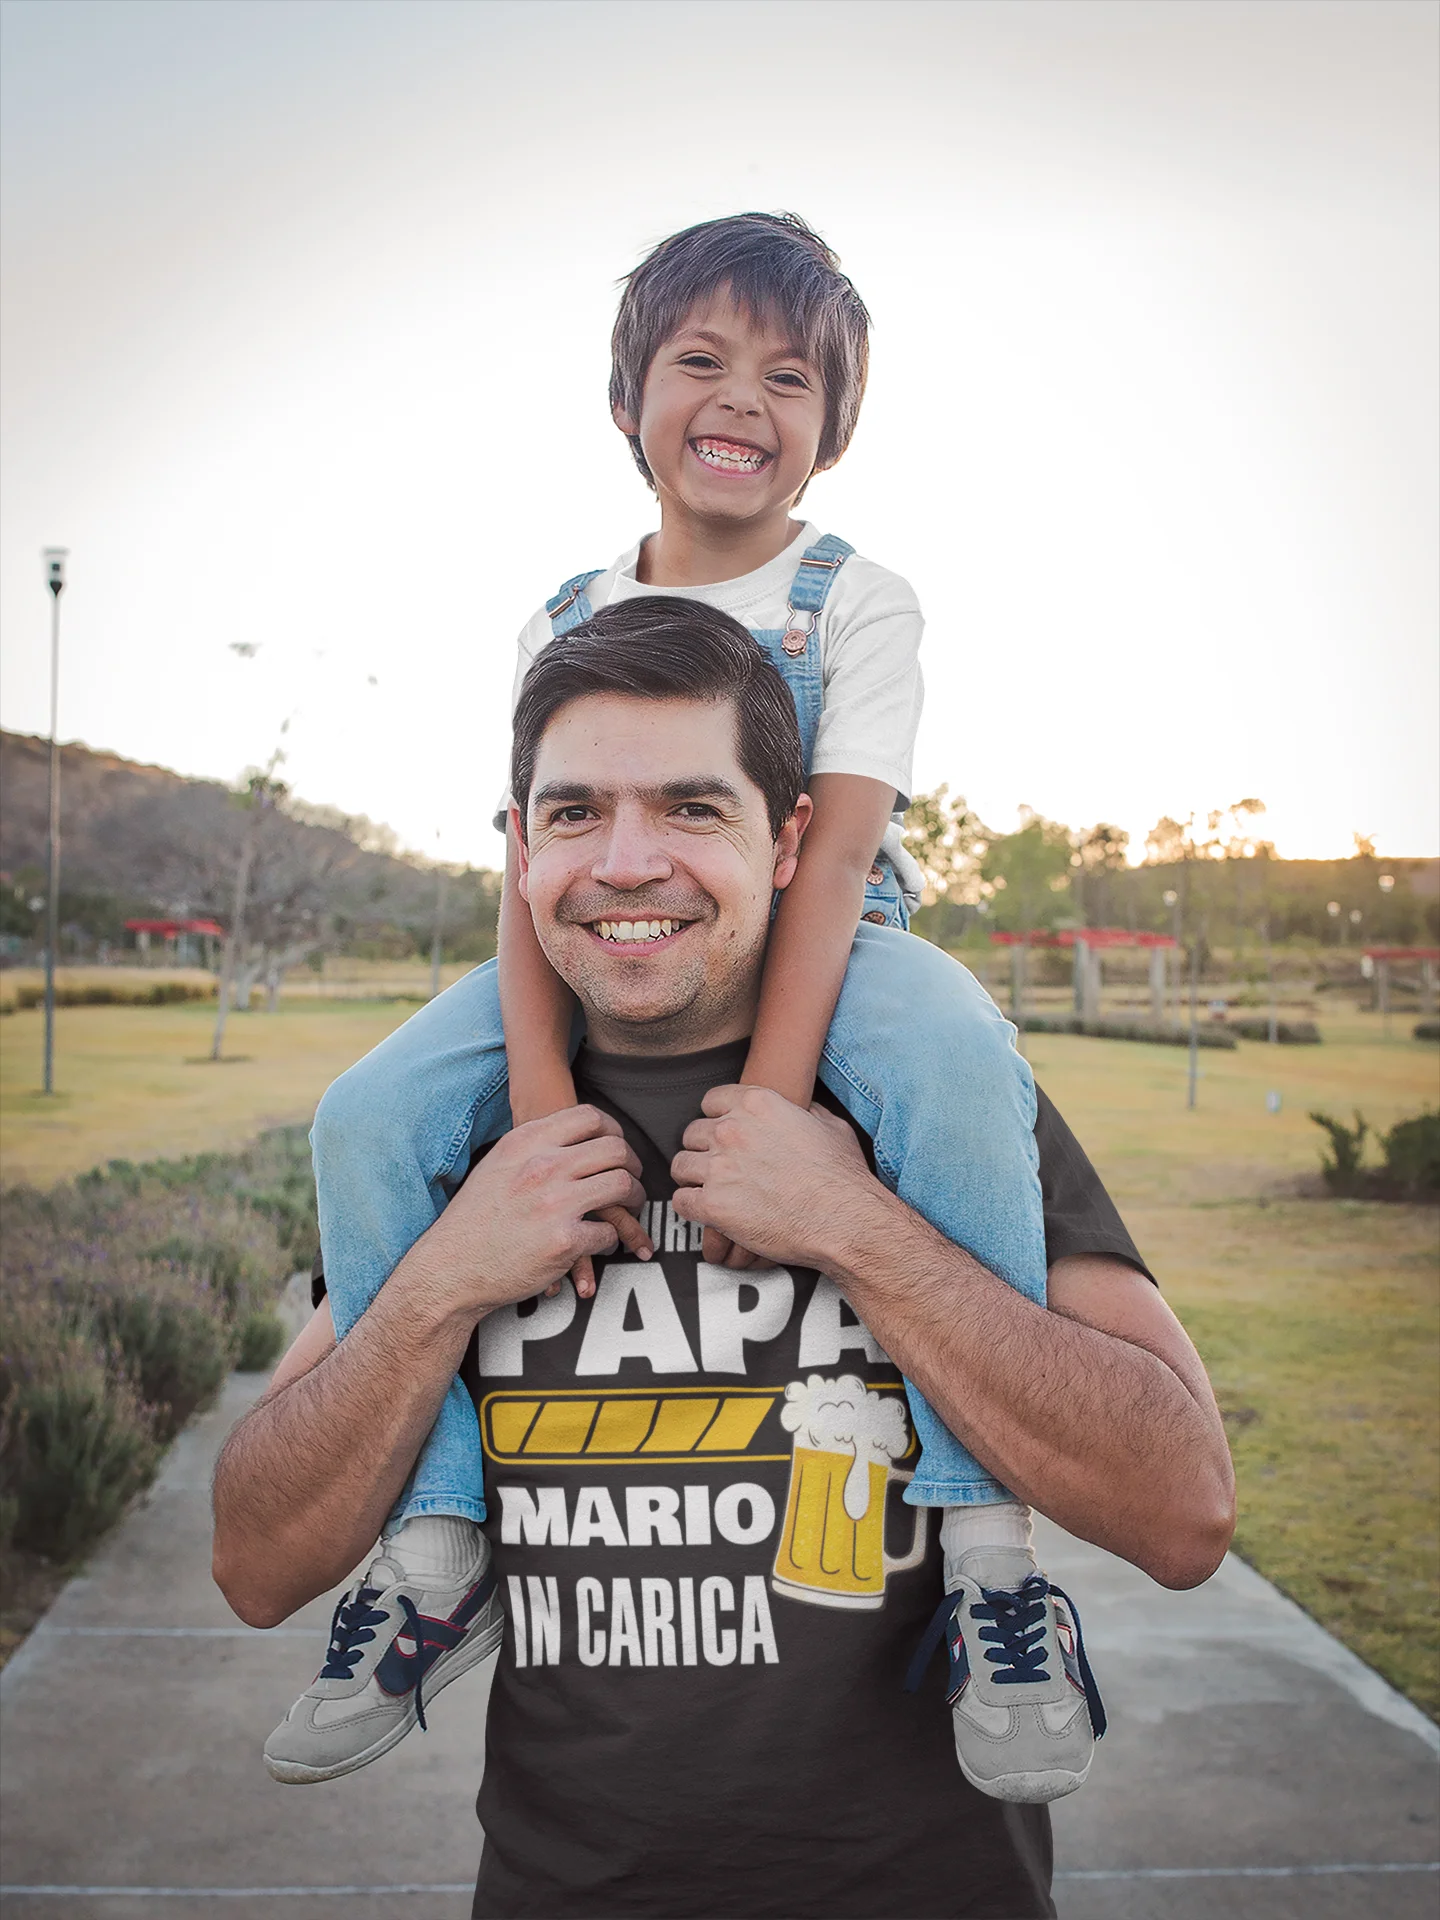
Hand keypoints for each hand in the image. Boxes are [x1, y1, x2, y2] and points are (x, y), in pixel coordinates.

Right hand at [415, 1106, 645, 1316]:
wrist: (449, 1267)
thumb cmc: (472, 1219)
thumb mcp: (497, 1165)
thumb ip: (531, 1148)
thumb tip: (566, 1140)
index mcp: (527, 1142)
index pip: (590, 1117)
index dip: (614, 1130)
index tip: (617, 1146)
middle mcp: (543, 1166)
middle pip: (615, 1149)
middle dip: (633, 1165)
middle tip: (632, 1179)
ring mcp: (555, 1203)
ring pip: (623, 1186)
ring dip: (635, 1200)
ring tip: (631, 1209)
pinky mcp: (564, 1241)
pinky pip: (609, 1232)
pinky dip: (611, 1240)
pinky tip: (602, 1244)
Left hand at [670, 1084, 877, 1271]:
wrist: (845, 1220)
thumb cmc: (842, 1177)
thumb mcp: (830, 1125)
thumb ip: (805, 1111)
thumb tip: (800, 1108)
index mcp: (757, 1104)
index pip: (711, 1101)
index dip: (717, 1118)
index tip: (723, 1135)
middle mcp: (732, 1130)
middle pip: (692, 1133)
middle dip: (703, 1149)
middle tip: (720, 1167)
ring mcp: (719, 1167)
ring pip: (681, 1165)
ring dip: (693, 1178)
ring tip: (710, 1190)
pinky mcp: (713, 1204)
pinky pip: (681, 1201)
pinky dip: (692, 1208)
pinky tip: (708, 1212)